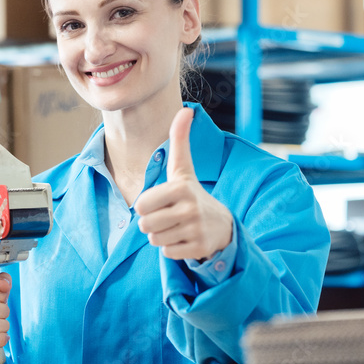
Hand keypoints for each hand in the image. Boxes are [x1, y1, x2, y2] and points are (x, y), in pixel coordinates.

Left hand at [134, 107, 232, 260]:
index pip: (141, 205)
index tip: (161, 202)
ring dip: (161, 236)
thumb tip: (185, 110)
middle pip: (145, 225)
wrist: (222, 225)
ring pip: (155, 240)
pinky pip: (167, 253)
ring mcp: (195, 230)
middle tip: (168, 217)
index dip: (146, 206)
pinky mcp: (198, 248)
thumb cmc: (192, 194)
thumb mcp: (184, 168)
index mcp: (181, 188)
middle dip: (152, 223)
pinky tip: (184, 239)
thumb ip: (180, 140)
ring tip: (176, 227)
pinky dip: (172, 249)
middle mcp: (190, 209)